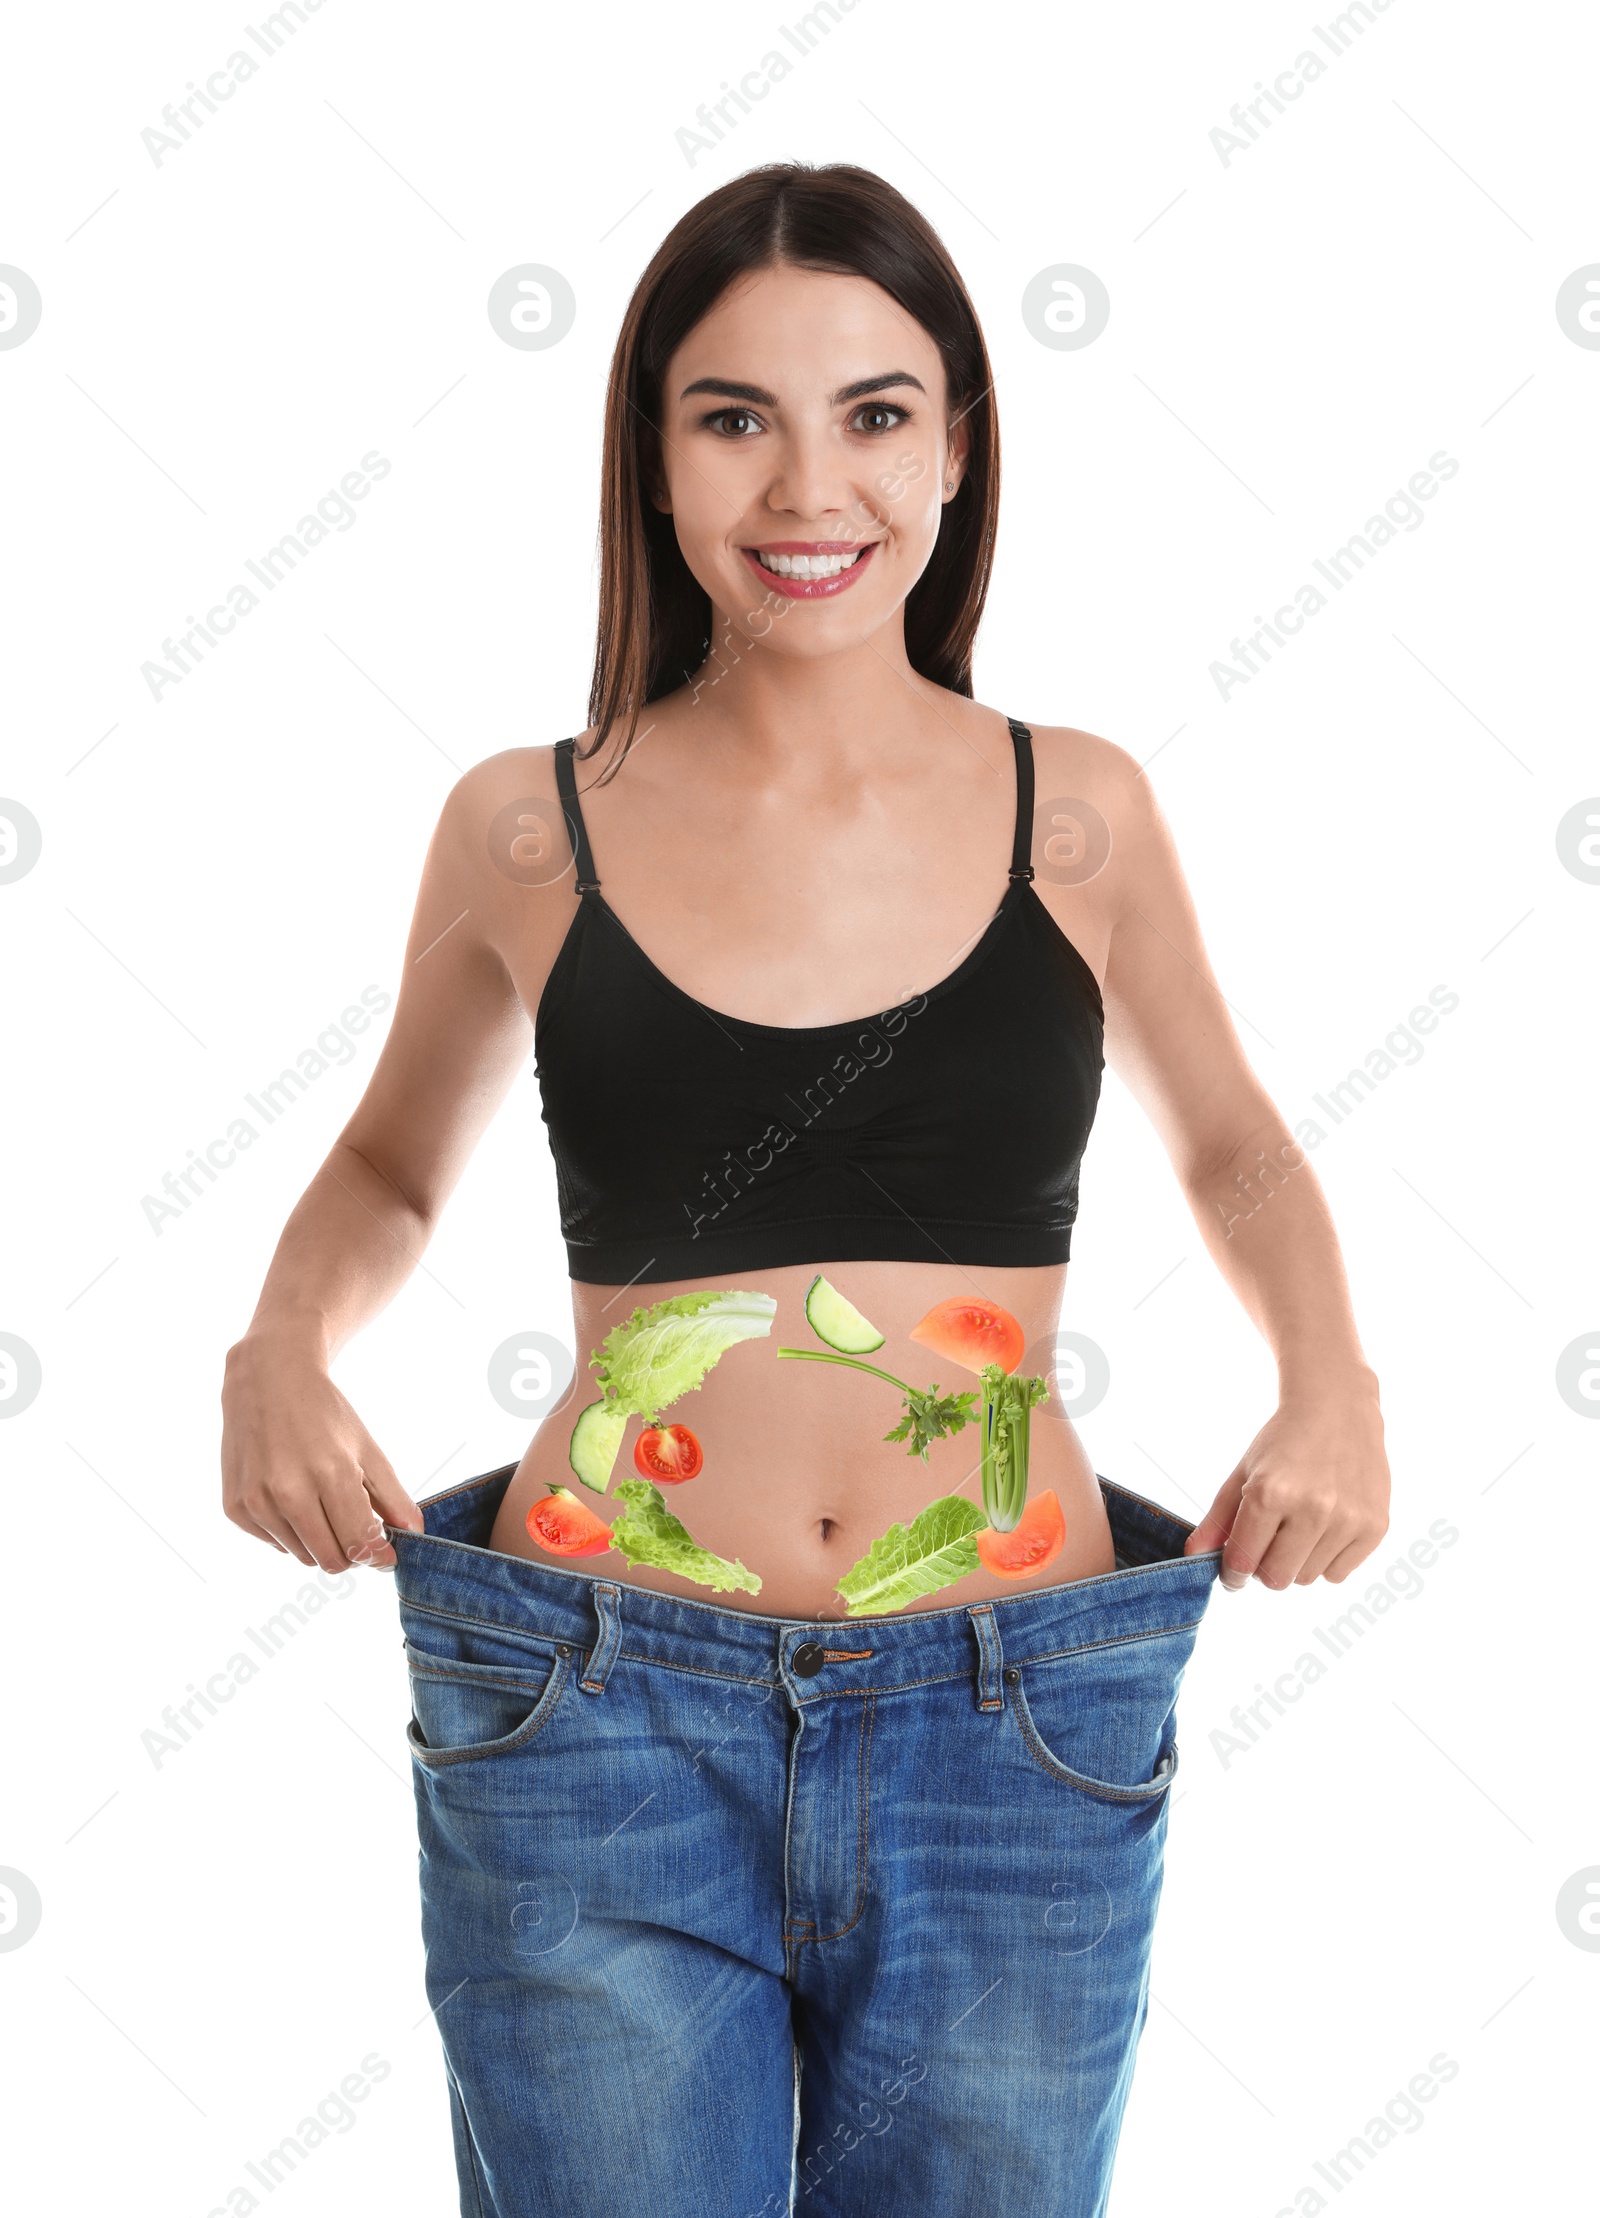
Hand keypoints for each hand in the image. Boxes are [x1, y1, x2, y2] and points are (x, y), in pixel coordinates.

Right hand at [221, 1334, 422, 1572]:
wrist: (267, 1380)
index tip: (386, 1554)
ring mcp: (256, 1502)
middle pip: (331, 1560)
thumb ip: (394, 1496)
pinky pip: (274, 1543)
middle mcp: (288, 1493)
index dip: (378, 1555)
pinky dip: (290, 1532)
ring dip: (319, 1541)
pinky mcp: (234, 1508)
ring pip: (303, 1556)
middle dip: (351, 1552)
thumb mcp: (367, 1448)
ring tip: (320, 1501)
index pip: (359, 1543)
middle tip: (356, 1527)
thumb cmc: (323, 1413)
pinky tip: (290, 1496)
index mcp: (329, 1474)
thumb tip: (415, 1535)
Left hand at [1184, 1373, 1388, 1591]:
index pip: (1243, 1563)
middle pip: (1277, 1579)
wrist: (1337, 1408)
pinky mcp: (1375, 1526)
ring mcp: (1348, 1519)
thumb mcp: (1243, 1473)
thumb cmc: (1283, 1442)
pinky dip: (1326, 1560)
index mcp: (1270, 1492)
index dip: (1233, 1574)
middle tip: (1268, 1542)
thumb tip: (1193, 1557)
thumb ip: (1217, 1519)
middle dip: (1265, 1568)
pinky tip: (1324, 1528)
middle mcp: (1313, 1508)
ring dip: (1297, 1562)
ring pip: (1308, 1579)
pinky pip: (1338, 1574)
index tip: (1234, 1572)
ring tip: (1299, 1526)